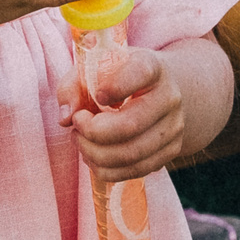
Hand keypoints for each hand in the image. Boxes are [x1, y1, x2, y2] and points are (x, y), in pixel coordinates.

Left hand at [61, 46, 188, 182]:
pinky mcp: (171, 152)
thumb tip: (66, 117)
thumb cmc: (118, 78)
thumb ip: (73, 86)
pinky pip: (133, 171)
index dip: (114, 86)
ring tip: (80, 139)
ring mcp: (173, 128)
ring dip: (94, 153)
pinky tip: (93, 154)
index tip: (96, 94)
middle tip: (76, 124)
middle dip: (92, 131)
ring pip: (130, 155)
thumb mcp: (94, 69)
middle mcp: (169, 97)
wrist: (158, 91)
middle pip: (130, 125)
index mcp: (151, 67)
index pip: (140, 73)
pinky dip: (105, 168)